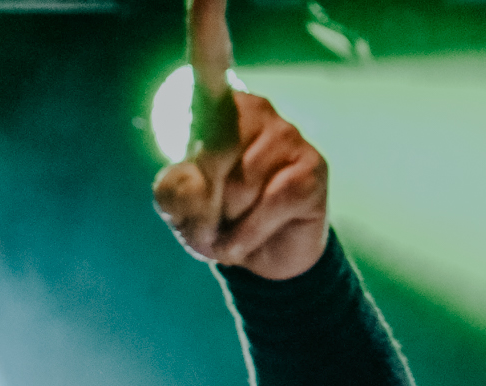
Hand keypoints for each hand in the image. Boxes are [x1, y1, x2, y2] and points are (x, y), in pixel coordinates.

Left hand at [152, 0, 327, 280]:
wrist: (264, 261)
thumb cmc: (219, 222)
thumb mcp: (181, 213)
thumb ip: (173, 193)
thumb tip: (197, 180)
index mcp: (217, 109)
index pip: (209, 60)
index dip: (208, 22)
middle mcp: (255, 112)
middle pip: (213, 157)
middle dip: (204, 204)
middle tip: (215, 219)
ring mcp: (287, 136)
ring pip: (240, 186)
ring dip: (229, 222)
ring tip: (239, 225)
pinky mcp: (311, 167)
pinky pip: (267, 205)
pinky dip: (250, 233)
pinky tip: (255, 234)